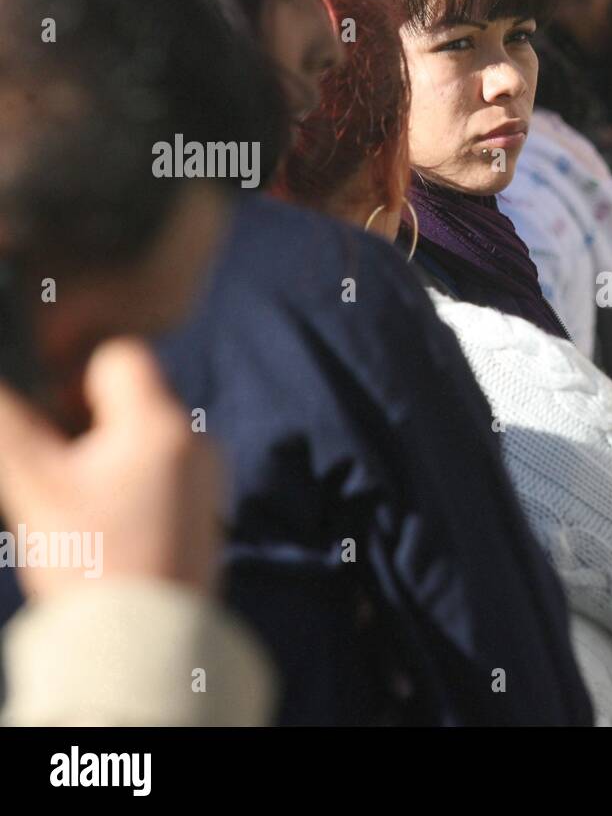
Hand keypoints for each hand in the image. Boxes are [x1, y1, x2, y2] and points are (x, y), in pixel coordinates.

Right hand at [0, 338, 223, 599]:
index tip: (48, 414)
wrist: (146, 641)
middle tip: (54, 464)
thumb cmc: (93, 561)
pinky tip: (103, 524)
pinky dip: (128, 482)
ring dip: (103, 453)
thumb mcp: (35, 486)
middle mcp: (196, 441)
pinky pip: (161, 472)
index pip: (121, 355)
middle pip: (132, 396)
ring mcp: (207, 476)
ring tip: (76, 501)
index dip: (74, 371)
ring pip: (143, 437)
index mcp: (160, 423)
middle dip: (84, 419)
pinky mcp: (205, 509)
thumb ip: (7, 423)